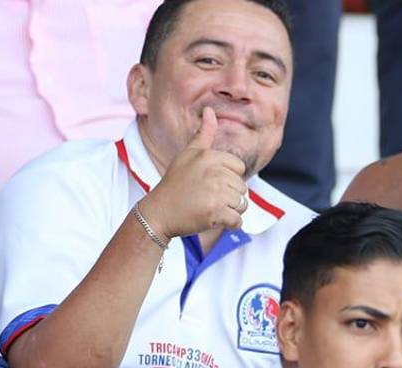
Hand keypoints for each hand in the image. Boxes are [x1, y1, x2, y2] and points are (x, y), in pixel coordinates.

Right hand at [140, 108, 248, 238]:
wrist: (159, 212)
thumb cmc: (176, 183)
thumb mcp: (188, 154)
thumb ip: (203, 134)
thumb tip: (210, 110)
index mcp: (209, 157)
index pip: (238, 168)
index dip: (228, 178)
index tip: (210, 182)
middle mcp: (214, 172)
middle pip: (241, 187)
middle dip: (229, 196)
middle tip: (206, 197)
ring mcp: (215, 193)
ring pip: (242, 204)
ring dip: (230, 210)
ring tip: (209, 207)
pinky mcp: (216, 213)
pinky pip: (237, 220)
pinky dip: (229, 224)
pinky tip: (213, 219)